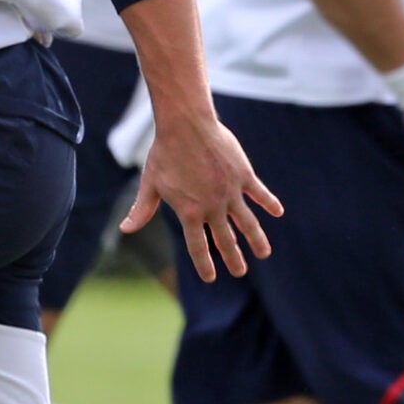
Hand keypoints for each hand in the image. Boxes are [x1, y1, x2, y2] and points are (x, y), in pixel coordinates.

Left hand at [124, 109, 281, 282]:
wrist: (186, 126)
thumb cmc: (164, 154)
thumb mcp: (151, 184)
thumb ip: (142, 209)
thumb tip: (126, 229)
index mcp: (189, 212)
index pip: (198, 246)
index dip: (204, 264)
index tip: (210, 278)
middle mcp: (212, 206)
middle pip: (226, 240)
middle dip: (233, 258)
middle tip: (239, 272)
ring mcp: (230, 192)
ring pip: (248, 222)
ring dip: (256, 239)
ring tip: (263, 253)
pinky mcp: (244, 176)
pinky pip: (260, 193)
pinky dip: (269, 203)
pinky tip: (278, 212)